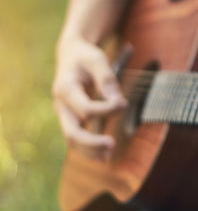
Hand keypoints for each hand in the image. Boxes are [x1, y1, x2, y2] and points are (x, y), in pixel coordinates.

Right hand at [52, 38, 126, 160]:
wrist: (71, 55)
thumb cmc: (85, 56)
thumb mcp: (97, 59)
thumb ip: (106, 78)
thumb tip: (117, 100)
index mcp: (65, 88)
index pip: (85, 109)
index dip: (106, 110)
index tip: (123, 103)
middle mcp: (61, 105)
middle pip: (71, 132)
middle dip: (91, 142)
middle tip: (112, 144)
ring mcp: (65, 114)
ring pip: (72, 140)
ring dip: (91, 150)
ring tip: (110, 155)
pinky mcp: (71, 119)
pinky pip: (77, 139)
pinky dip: (89, 149)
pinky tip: (104, 156)